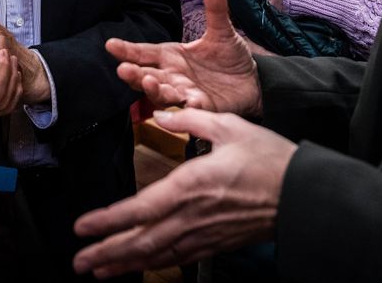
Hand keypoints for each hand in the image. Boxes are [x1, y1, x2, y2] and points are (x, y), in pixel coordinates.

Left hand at [73, 108, 295, 276]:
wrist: (303, 193)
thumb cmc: (269, 159)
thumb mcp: (229, 126)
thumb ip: (190, 119)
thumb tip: (162, 113)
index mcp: (192, 185)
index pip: (140, 209)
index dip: (108, 222)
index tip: (82, 227)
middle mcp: (193, 216)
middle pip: (142, 241)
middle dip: (107, 253)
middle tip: (78, 261)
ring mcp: (204, 234)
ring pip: (157, 255)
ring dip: (124, 263)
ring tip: (97, 269)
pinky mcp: (215, 243)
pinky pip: (177, 258)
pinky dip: (153, 264)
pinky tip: (139, 265)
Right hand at [107, 0, 260, 117]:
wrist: (251, 81)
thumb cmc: (229, 57)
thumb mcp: (222, 31)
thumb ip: (215, 8)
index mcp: (171, 55)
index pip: (143, 52)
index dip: (126, 50)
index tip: (110, 45)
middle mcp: (173, 75)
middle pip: (146, 76)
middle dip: (134, 74)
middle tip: (123, 69)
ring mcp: (185, 93)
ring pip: (163, 94)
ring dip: (154, 90)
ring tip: (150, 81)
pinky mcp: (202, 107)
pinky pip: (191, 109)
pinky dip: (188, 107)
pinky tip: (187, 102)